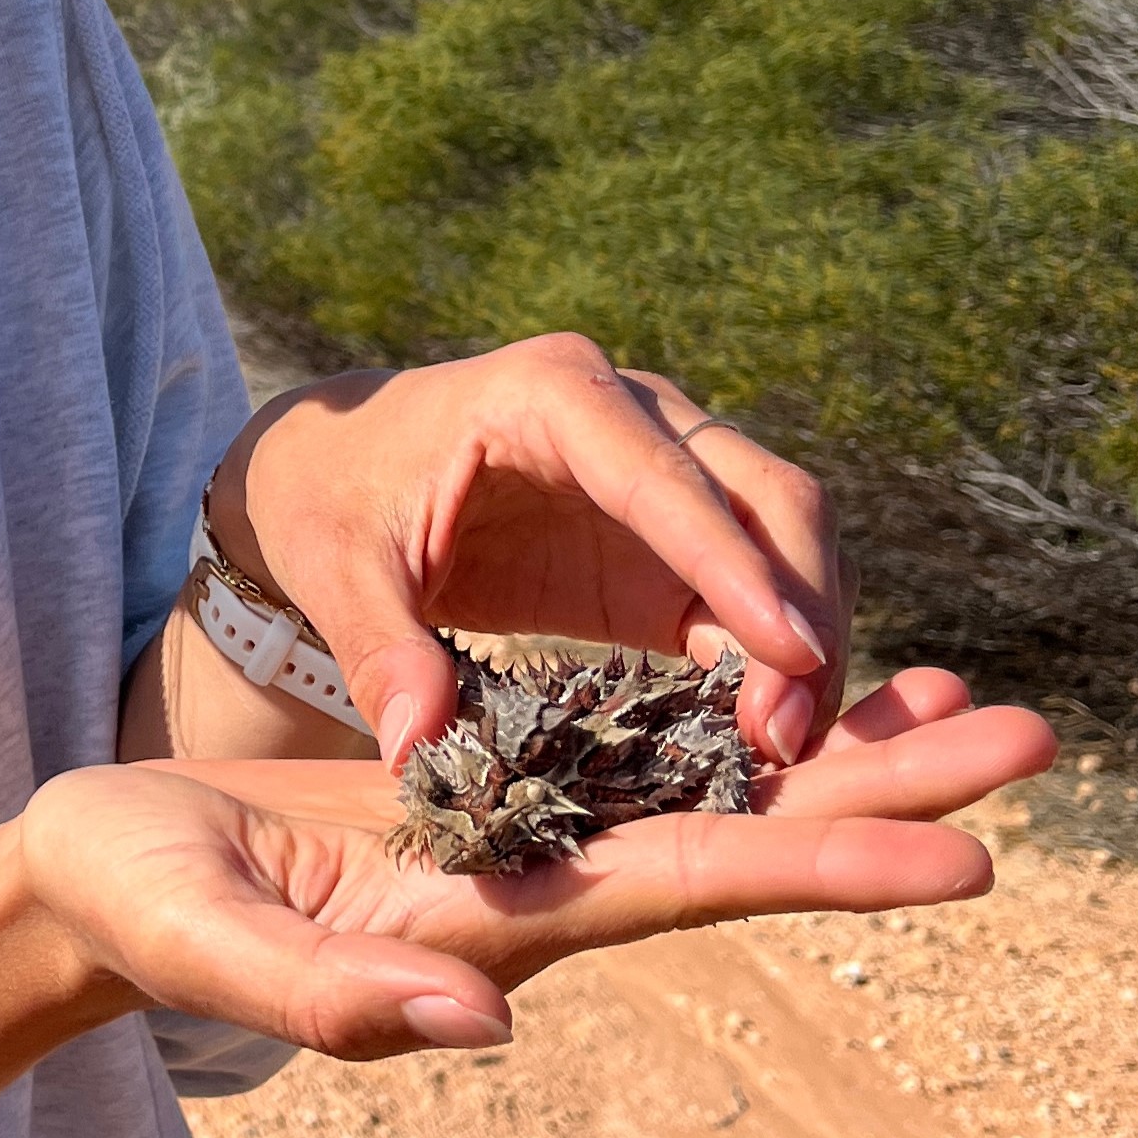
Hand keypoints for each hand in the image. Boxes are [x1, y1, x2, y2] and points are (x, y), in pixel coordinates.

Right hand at [22, 669, 1048, 1057]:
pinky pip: (630, 754)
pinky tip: (777, 685)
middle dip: (881, 796)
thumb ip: (331, 1001)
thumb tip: (485, 1026)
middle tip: (1031, 735)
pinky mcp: (477, 791)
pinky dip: (723, 719)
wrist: (94, 880)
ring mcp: (508, 839)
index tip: (965, 855)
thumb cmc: (131, 905)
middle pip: (738, 842)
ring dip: (832, 756)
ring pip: (703, 794)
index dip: (822, 871)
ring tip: (956, 699)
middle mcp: (528, 887)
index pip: (681, 889)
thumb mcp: (207, 944)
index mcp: (483, 921)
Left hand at [215, 335, 851, 769]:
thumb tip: (415, 744)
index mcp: (548, 392)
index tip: (789, 649)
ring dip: (804, 636)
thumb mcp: (335, 568)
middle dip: (796, 608)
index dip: (730, 563)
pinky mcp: (671, 533)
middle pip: (764, 494)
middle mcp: (630, 408)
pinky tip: (768, 730)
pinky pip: (755, 584)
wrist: (338, 469)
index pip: (662, 478)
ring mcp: (665, 464)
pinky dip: (775, 651)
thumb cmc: (333, 498)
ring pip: (784, 536)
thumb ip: (378, 647)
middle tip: (789, 733)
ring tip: (786, 745)